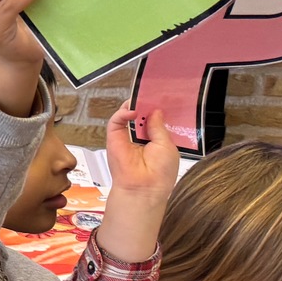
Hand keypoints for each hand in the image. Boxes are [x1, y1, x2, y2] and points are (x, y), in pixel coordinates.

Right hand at [94, 103, 176, 263]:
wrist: (144, 188)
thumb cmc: (160, 172)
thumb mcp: (167, 146)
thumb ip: (159, 127)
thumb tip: (155, 110)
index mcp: (155, 141)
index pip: (154, 120)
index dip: (157, 108)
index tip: (162, 97)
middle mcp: (139, 138)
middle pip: (141, 115)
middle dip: (146, 103)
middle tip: (151, 92)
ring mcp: (126, 137)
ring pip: (127, 115)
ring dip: (135, 106)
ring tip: (142, 99)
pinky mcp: (114, 138)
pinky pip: (116, 121)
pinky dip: (123, 112)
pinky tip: (133, 110)